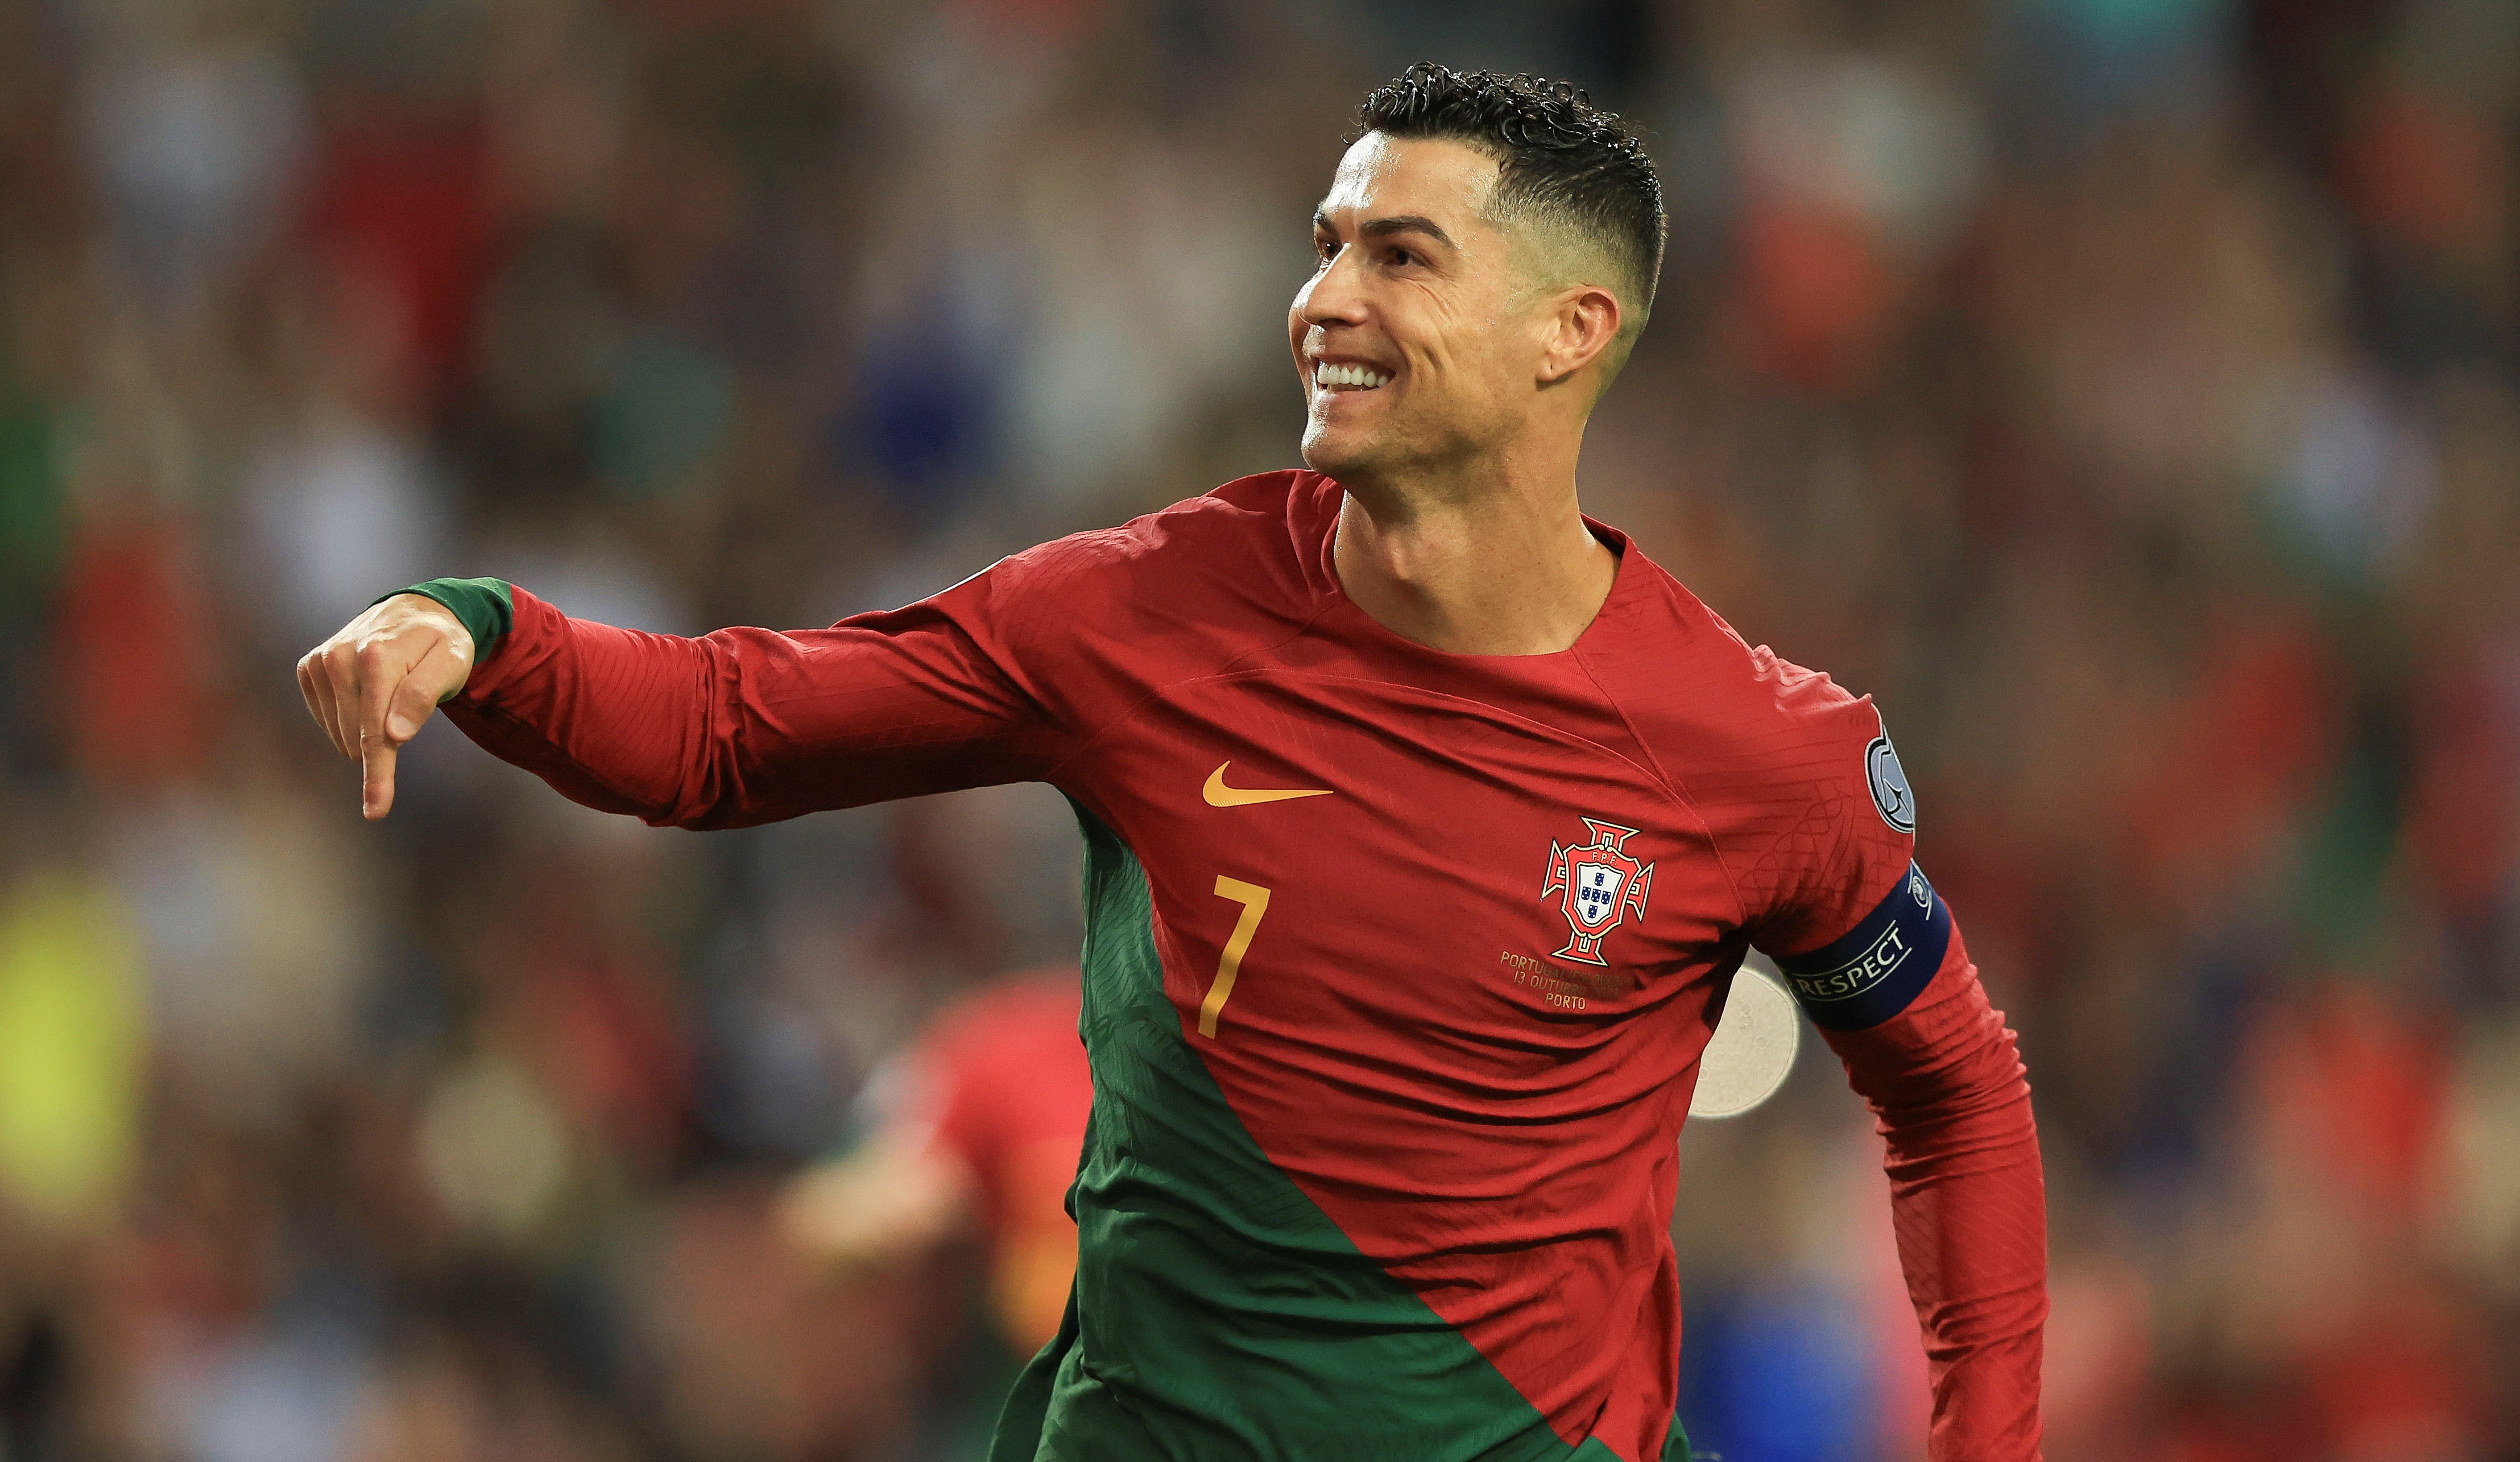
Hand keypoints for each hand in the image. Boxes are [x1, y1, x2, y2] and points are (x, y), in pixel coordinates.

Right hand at [297, 593, 475, 819]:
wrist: (416, 612)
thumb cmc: (442, 643)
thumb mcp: (452, 663)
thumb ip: (425, 695)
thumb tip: (394, 735)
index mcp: (378, 657)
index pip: (376, 732)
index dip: (378, 775)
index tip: (375, 811)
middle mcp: (341, 657)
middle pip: (357, 737)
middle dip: (382, 745)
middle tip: (408, 719)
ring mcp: (321, 662)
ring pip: (339, 733)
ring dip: (367, 731)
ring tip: (390, 698)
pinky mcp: (309, 668)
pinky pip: (325, 718)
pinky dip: (348, 720)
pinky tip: (366, 698)